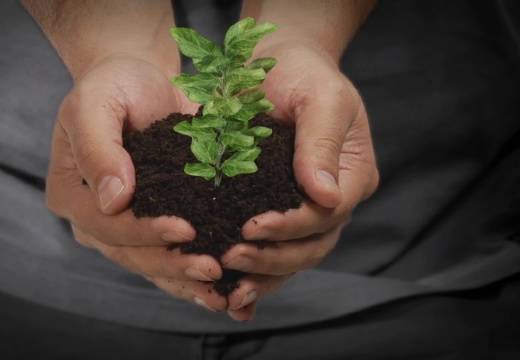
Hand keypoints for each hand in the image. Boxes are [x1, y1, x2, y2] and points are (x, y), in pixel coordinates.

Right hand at [45, 54, 229, 310]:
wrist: (140, 82)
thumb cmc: (114, 86)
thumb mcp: (95, 103)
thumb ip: (98, 147)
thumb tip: (113, 200)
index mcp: (71, 194)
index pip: (106, 225)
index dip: (144, 232)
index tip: (185, 230)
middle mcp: (93, 219)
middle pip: (130, 254)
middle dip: (172, 265)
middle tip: (212, 269)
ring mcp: (122, 228)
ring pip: (151, 265)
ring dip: (185, 280)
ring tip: (222, 289)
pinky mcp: (151, 227)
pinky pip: (169, 258)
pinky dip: (192, 276)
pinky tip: (223, 289)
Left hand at [220, 40, 378, 320]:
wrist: (274, 66)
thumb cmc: (301, 74)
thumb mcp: (319, 97)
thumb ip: (321, 143)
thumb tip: (325, 197)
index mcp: (352, 176)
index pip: (326, 215)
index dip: (291, 227)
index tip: (252, 226)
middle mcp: (332, 201)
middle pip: (312, 247)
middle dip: (273, 258)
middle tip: (232, 256)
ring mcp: (304, 211)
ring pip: (292, 259)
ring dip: (261, 275)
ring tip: (226, 284)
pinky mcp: (274, 211)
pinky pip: (269, 249)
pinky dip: (251, 273)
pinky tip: (226, 292)